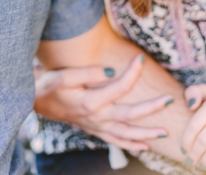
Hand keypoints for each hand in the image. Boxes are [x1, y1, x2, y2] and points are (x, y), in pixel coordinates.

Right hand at [34, 54, 172, 150]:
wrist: (35, 100)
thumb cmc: (49, 85)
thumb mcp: (64, 75)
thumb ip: (88, 73)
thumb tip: (112, 71)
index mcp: (91, 102)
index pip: (120, 86)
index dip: (132, 72)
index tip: (142, 58)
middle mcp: (97, 117)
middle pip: (130, 114)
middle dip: (152, 108)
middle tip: (170, 99)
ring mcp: (96, 126)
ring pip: (126, 133)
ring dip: (147, 133)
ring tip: (165, 132)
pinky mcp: (95, 130)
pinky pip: (116, 141)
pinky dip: (131, 144)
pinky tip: (146, 146)